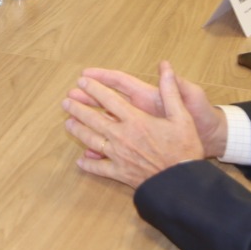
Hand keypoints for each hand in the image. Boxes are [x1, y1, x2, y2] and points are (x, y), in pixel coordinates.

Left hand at [62, 63, 220, 188]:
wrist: (181, 182)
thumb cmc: (184, 149)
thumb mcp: (181, 116)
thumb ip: (170, 91)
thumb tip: (166, 67)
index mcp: (135, 120)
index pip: (109, 99)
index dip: (94, 89)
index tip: (82, 81)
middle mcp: (122, 136)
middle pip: (94, 119)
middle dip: (78, 108)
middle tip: (66, 101)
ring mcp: (118, 155)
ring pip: (91, 140)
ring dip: (78, 131)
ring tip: (68, 123)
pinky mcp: (120, 173)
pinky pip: (99, 168)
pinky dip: (89, 164)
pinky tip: (80, 161)